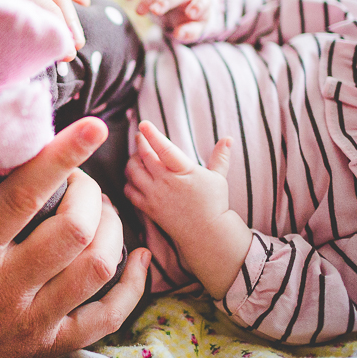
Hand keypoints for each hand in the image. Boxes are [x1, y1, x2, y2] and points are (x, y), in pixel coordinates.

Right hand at [0, 118, 150, 357]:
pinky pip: (107, 318)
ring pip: (97, 268)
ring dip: (110, 228)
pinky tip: (135, 257)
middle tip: (78, 179)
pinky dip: (132, 285)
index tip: (90, 127)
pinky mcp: (48, 349)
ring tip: (100, 210)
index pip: (23, 196)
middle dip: (88, 191)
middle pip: (74, 230)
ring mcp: (32, 325)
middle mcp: (5, 291)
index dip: (60, 156)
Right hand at [124, 0, 212, 41]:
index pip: (202, 1)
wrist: (186, 1)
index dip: (197, 6)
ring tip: (139, 12)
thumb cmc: (190, 18)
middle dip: (165, 0)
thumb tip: (178, 34)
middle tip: (155, 11)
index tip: (191, 14)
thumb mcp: (196, 28)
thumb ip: (190, 32)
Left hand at [124, 121, 249, 297]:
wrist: (205, 233)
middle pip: (144, 157)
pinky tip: (134, 176)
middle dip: (140, 143)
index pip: (165, 149)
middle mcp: (166, 182)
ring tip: (138, 156)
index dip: (153, 135)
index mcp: (184, 171)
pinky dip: (128, 181)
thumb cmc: (214, 203)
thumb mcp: (219, 178)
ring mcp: (155, 195)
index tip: (144, 124)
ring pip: (133, 172)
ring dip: (132, 161)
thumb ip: (220, 157)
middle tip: (141, 136)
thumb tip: (228, 138)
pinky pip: (129, 190)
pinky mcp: (148, 208)